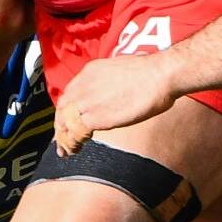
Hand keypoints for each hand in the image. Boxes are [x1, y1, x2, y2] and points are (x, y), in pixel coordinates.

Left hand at [53, 54, 178, 154]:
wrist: (160, 74)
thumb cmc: (151, 73)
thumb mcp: (121, 71)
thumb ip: (111, 83)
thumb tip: (114, 93)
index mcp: (90, 71)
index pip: (70, 93)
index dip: (66, 109)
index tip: (67, 120)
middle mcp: (84, 84)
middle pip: (63, 108)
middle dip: (60, 125)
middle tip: (61, 139)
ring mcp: (88, 100)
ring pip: (65, 121)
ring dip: (64, 137)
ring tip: (66, 150)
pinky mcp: (96, 116)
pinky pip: (76, 132)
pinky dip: (73, 142)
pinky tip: (75, 150)